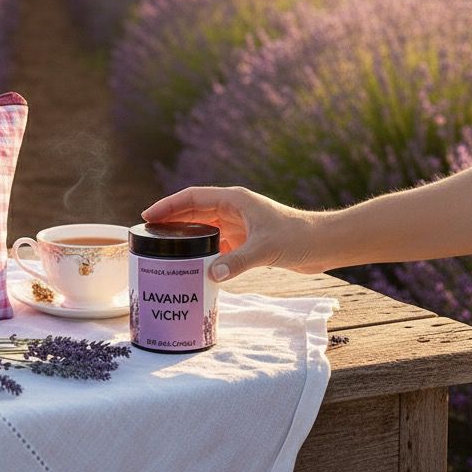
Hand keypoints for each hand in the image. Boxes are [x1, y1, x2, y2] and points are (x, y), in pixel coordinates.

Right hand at [140, 185, 320, 280]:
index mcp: (234, 200)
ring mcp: (239, 224)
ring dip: (185, 235)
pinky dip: (203, 250)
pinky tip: (193, 263)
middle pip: (194, 210)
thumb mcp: (265, 248)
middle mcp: (233, 208)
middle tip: (148, 233)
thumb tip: (211, 275)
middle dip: (171, 220)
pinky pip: (217, 242)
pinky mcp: (246, 239)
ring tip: (164, 248)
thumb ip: (237, 262)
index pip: (193, 197)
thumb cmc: (297, 237)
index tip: (148, 215)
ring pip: (204, 226)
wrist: (323, 244)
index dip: (169, 205)